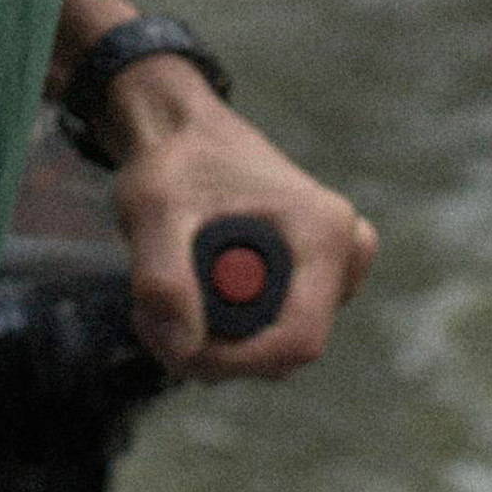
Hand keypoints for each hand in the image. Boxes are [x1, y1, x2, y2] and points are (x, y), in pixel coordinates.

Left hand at [101, 57, 379, 378]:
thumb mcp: (153, 210)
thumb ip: (163, 278)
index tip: (177, 350)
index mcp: (324, 233)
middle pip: (285, 348)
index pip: (300, 339)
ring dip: (212, 340)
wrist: (180, 130)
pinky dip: (220, 326)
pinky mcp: (311, 279)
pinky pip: (269, 330)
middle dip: (214, 349)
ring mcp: (333, 269)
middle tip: (147, 315)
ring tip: (157, 296)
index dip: (238, 361)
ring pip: (273, 345)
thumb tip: (183, 349)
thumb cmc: (173, 161)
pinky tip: (183, 294)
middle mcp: (344, 252)